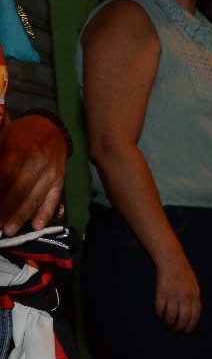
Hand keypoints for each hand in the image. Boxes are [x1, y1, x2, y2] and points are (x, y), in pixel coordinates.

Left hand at [0, 113, 66, 235]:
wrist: (50, 129)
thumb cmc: (19, 134)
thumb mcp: (2, 139)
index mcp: (19, 151)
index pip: (5, 177)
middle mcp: (37, 164)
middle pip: (19, 192)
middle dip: (5, 210)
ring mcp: (50, 174)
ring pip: (34, 199)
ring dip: (21, 217)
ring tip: (9, 230)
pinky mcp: (60, 182)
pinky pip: (52, 200)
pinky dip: (45, 214)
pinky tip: (37, 226)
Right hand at [154, 252, 200, 332]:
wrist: (172, 261)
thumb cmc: (184, 274)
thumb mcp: (195, 286)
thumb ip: (195, 299)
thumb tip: (193, 315)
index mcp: (195, 296)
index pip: (195, 316)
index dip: (191, 326)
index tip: (187, 331)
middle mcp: (185, 297)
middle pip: (183, 318)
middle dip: (179, 327)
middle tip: (176, 330)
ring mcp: (173, 295)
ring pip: (171, 316)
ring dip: (169, 323)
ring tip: (168, 325)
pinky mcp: (161, 293)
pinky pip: (160, 309)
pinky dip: (159, 315)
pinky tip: (160, 316)